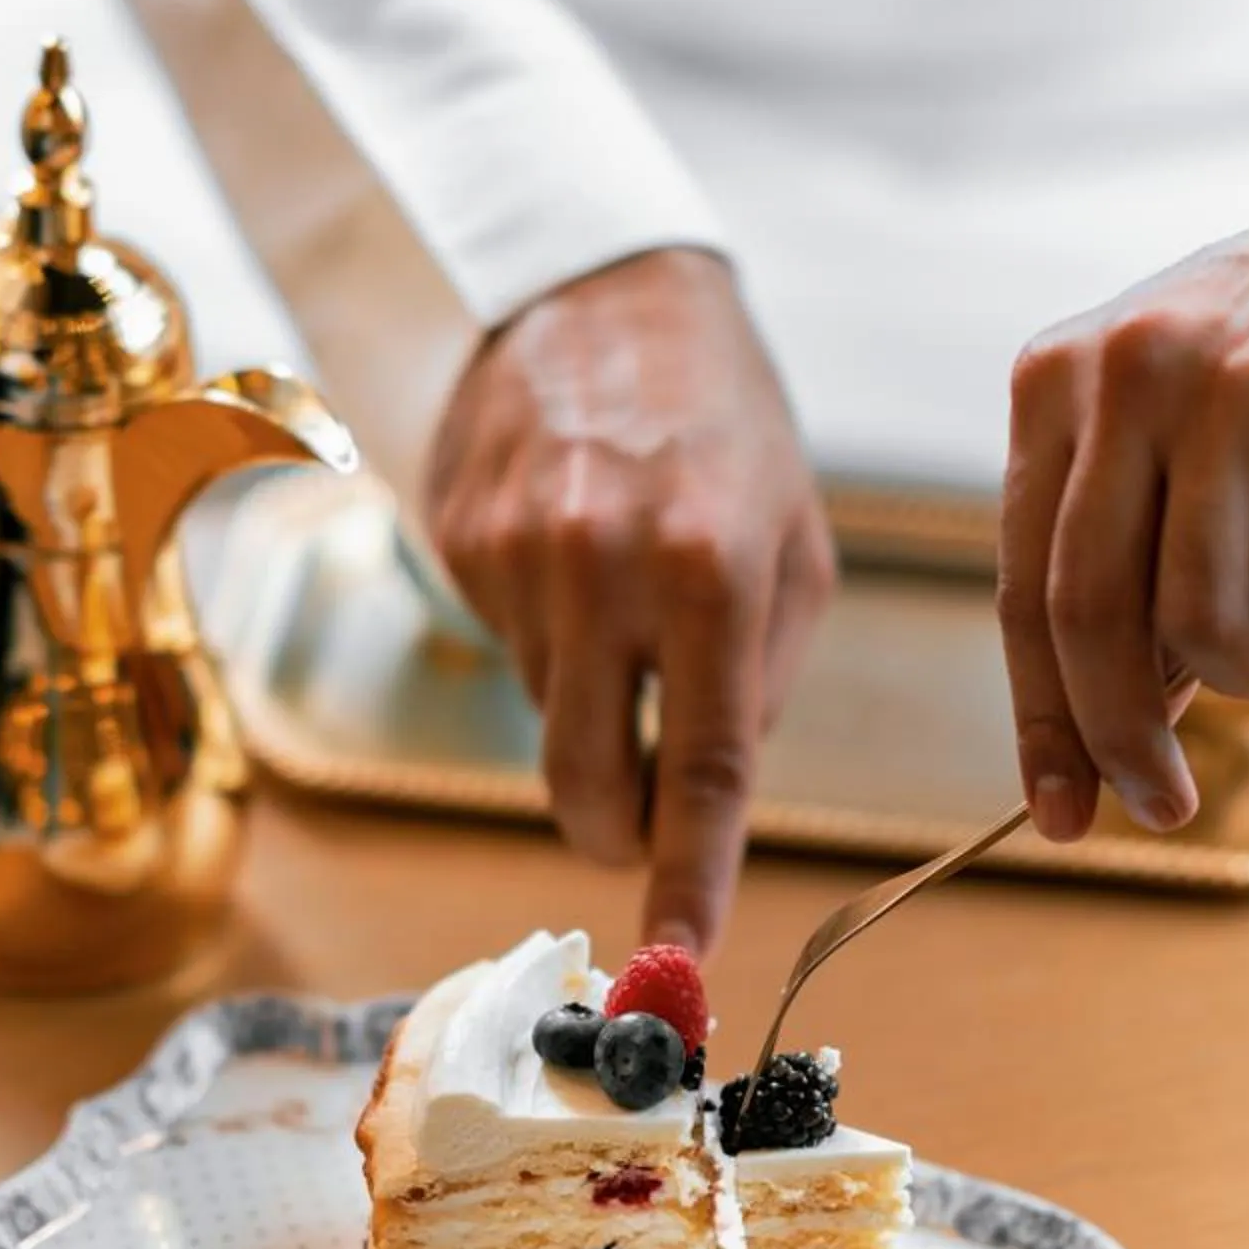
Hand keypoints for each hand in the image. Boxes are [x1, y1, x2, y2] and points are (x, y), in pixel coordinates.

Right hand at [426, 249, 834, 948]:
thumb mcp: (793, 542)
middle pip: (587, 784)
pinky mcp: (454, 537)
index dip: (686, 883)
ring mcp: (514, 554)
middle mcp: (603, 567)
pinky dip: (544, 627)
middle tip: (639, 814)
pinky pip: (504, 642)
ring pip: (546, 714)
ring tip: (620, 586)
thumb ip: (758, 680)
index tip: (679, 963)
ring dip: (589, 692)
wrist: (602, 286)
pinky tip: (569, 544)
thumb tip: (699, 803)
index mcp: (712, 572)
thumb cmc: (723, 423)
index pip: (701, 772)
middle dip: (615, 828)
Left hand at [1000, 155, 1248, 840]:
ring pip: (1205, 620)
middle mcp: (1130, 374)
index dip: (1041, 718)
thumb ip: (1123, 558)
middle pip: (1091, 617)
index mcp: (1056, 381)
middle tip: (1163, 804)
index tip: (1062, 814)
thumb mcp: (1164, 426)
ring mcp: (1234, 389)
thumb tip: (1104, 740)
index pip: (1023, 585)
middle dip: (1123, 737)